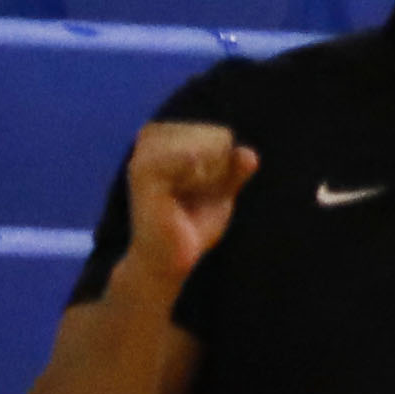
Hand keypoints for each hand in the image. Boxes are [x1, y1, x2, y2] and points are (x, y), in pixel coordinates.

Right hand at [118, 122, 255, 304]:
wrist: (168, 258)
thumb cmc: (191, 223)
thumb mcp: (220, 194)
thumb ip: (234, 172)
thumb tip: (250, 155)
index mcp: (167, 137)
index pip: (221, 135)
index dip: (223, 167)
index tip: (200, 189)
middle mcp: (151, 138)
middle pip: (215, 137)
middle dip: (218, 172)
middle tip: (191, 197)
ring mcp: (146, 152)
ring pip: (205, 147)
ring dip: (208, 178)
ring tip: (185, 197)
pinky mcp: (145, 172)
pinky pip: (188, 157)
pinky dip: (198, 178)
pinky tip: (181, 195)